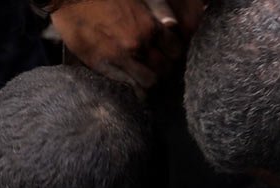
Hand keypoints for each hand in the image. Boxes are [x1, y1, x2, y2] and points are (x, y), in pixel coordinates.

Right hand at [52, 0, 203, 88]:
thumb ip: (157, 9)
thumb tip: (173, 24)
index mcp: (148, 25)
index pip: (176, 50)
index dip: (173, 52)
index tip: (168, 51)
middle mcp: (138, 44)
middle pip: (165, 69)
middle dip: (164, 67)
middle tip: (157, 65)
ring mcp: (121, 58)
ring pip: (149, 82)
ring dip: (150, 80)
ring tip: (146, 75)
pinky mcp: (103, 66)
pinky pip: (129, 86)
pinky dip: (135, 88)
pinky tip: (134, 85)